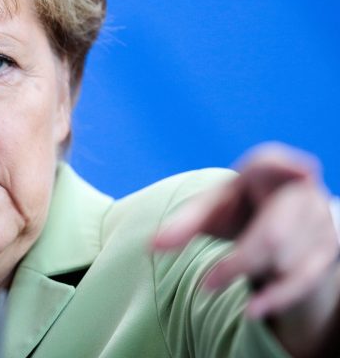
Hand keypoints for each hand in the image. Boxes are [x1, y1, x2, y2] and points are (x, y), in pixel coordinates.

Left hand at [152, 142, 339, 355]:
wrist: (274, 226)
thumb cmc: (236, 210)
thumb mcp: (209, 211)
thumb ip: (182, 224)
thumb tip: (153, 245)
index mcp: (266, 171)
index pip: (274, 164)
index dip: (288, 166)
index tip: (304, 171)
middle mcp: (300, 193)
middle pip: (274, 232)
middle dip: (240, 260)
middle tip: (206, 282)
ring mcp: (319, 223)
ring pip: (286, 259)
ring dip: (248, 275)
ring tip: (212, 284)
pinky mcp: (326, 252)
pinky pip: (303, 279)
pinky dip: (276, 298)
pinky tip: (251, 311)